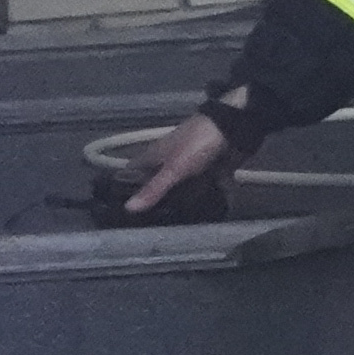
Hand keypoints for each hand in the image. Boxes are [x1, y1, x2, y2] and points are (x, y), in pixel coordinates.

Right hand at [113, 109, 242, 220]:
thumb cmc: (196, 144)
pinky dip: (201, 197)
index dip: (126, 187)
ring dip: (179, 201)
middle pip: (157, 183)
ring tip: (170, 224)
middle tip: (147, 225)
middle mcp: (169, 160)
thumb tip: (128, 208)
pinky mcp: (208, 171)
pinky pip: (201, 188)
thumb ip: (153, 189)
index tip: (119, 209)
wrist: (234, 130)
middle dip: (155, 200)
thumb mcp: (173, 169)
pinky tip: (198, 214)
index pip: (133, 172)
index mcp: (155, 155)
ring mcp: (189, 166)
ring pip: (179, 187)